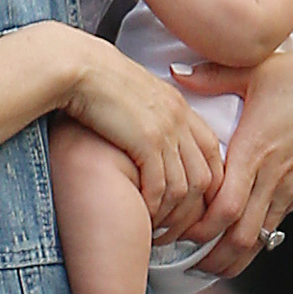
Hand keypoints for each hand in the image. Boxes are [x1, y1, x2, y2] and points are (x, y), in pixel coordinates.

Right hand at [59, 43, 224, 235]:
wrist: (80, 67)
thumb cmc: (95, 80)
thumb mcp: (134, 93)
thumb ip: (149, 114)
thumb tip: (144, 134)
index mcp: (180, 107)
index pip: (212, 152)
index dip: (210, 182)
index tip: (196, 203)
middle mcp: (180, 119)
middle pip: (206, 174)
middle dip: (196, 207)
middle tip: (181, 226)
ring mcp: (166, 130)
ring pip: (185, 185)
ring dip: (173, 212)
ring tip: (160, 226)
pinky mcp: (146, 140)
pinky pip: (160, 184)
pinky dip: (154, 204)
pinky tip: (144, 212)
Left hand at [174, 29, 292, 277]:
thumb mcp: (255, 70)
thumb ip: (212, 77)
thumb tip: (173, 72)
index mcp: (255, 151)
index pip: (227, 208)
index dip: (203, 229)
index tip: (179, 234)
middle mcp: (273, 176)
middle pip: (243, 235)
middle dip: (215, 257)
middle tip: (187, 267)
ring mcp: (290, 186)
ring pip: (262, 237)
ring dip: (236, 257)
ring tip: (209, 269)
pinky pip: (275, 224)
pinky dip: (256, 241)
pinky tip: (238, 247)